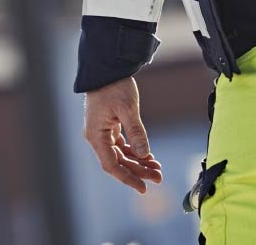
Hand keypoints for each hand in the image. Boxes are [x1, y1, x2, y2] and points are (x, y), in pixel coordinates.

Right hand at [84, 79, 163, 193]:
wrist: (107, 68)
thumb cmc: (115, 86)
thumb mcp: (128, 109)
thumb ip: (136, 132)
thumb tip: (144, 154)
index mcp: (96, 135)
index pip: (111, 165)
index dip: (127, 178)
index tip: (143, 187)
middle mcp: (97, 137)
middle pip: (118, 162)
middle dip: (138, 171)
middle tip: (159, 177)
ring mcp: (102, 132)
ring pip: (121, 154)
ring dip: (138, 162)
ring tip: (157, 168)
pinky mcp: (109, 127)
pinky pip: (122, 145)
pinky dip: (135, 151)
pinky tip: (149, 156)